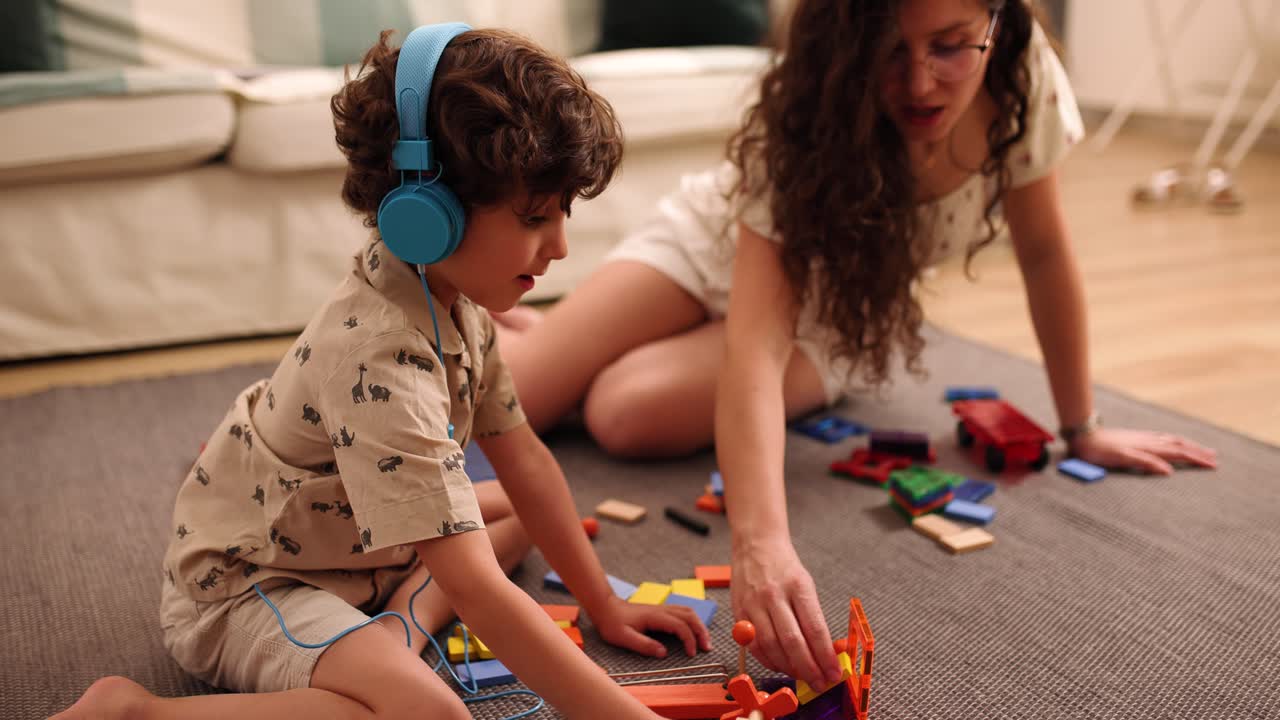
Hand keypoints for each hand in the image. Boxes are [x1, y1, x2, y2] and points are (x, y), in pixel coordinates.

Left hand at [590, 595, 710, 658]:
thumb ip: (644, 645)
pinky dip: (692, 621)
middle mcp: (661, 610)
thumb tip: (664, 653)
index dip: (689, 640)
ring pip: (688, 612)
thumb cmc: (612, 622)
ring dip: (699, 625)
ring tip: (704, 640)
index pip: (680, 626)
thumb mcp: (624, 637)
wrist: (605, 607)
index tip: (691, 654)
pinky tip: (693, 630)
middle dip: (701, 631)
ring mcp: (662, 609)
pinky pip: (682, 612)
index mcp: (655, 616)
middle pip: (690, 616)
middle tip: (707, 647)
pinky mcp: (660, 611)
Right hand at [731, 536, 840, 691]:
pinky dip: (769, 661)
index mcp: (798, 586)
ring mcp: (754, 604)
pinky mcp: (739, 613)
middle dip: (809, 669)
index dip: (825, 656)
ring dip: (789, 668)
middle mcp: (774, 596)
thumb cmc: (784, 566)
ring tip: (802, 676)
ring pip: (771, 647)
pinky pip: (754, 645)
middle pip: (792, 642)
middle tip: (820, 682)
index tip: (834, 672)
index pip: (814, 629)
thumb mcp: (806, 584)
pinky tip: (781, 665)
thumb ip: (813, 617)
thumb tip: (826, 651)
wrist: (755, 545)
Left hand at [1070, 427, 1216, 474]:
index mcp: (1149, 448)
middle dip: (1197, 452)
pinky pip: (1162, 438)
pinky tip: (1173, 442)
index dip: (1196, 459)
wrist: (1084, 436)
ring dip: (1188, 445)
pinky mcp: (1136, 437)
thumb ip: (1145, 463)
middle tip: (1215, 458)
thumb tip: (1169, 472)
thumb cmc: (1100, 451)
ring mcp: (1143, 438)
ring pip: (1172, 441)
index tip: (1213, 465)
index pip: (1179, 454)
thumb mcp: (1122, 458)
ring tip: (1201, 449)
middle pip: (1179, 446)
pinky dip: (1174, 441)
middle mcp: (1149, 441)